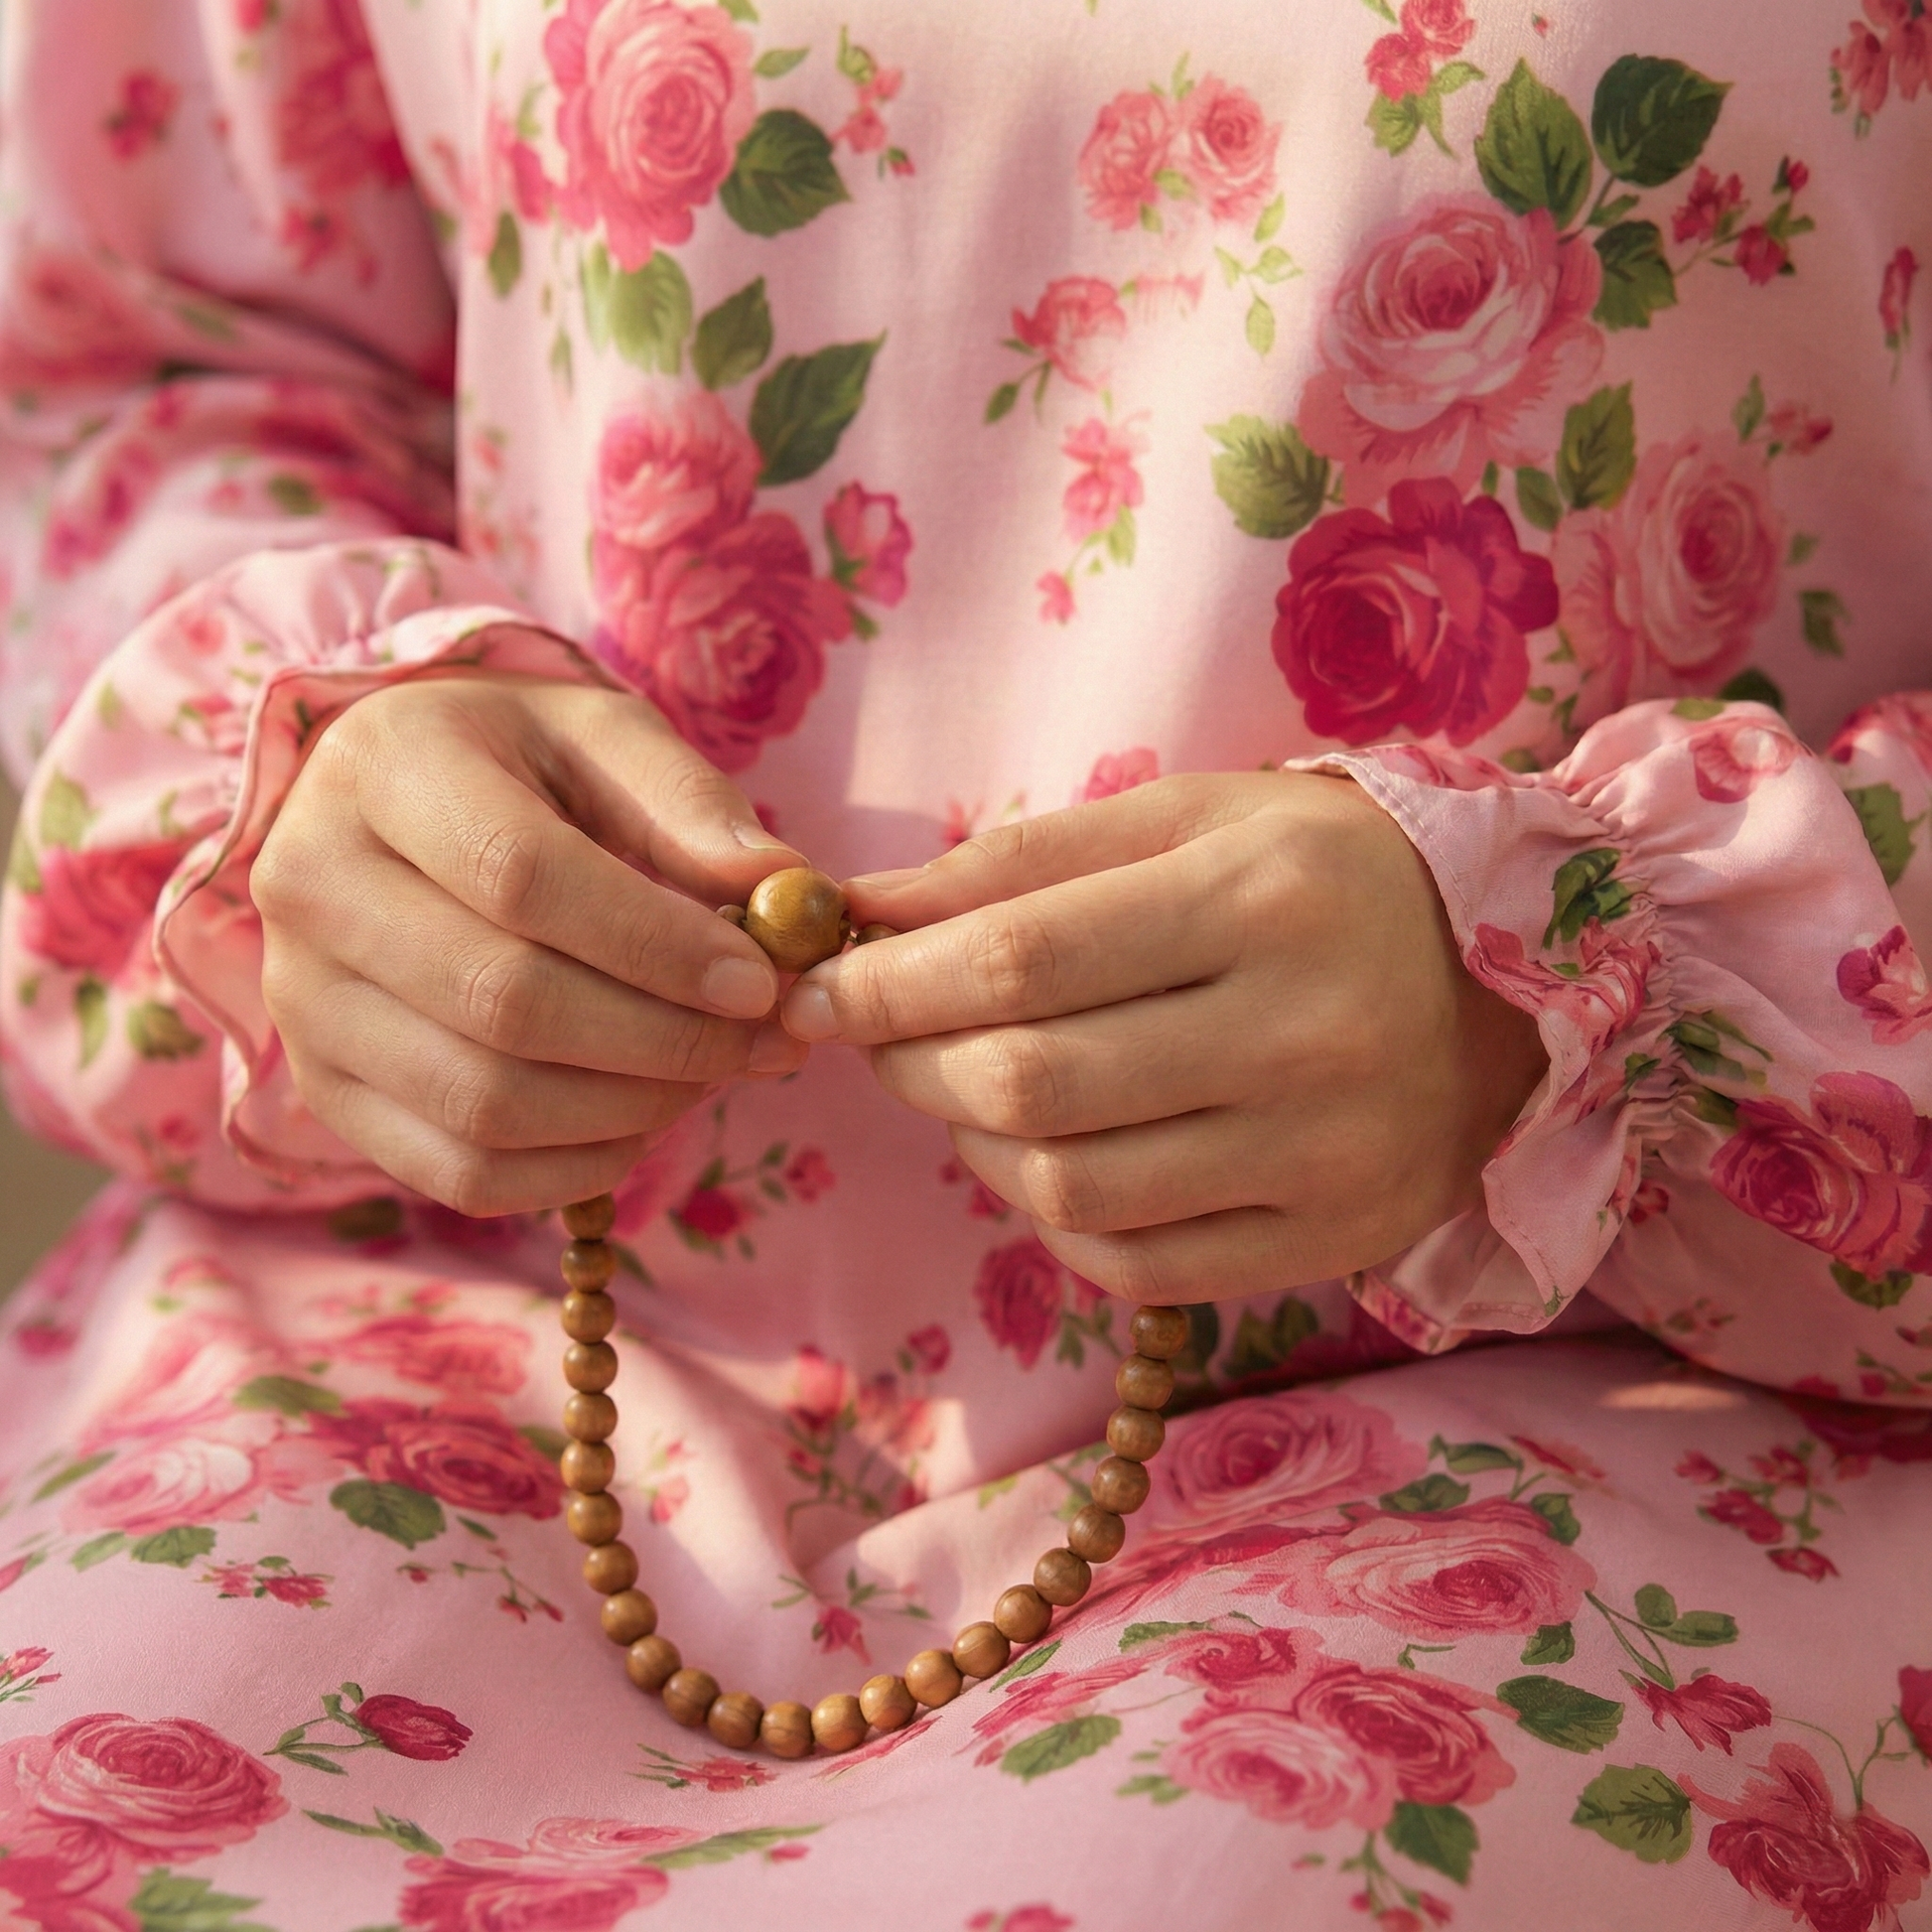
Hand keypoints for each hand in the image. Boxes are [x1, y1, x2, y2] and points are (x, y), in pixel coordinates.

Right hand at [255, 665, 809, 1215]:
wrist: (398, 810)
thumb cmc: (520, 766)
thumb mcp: (605, 739)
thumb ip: (691, 807)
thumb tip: (784, 891)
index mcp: (383, 768)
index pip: (521, 877)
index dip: (655, 944)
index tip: (759, 979)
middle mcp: (312, 886)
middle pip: (504, 1002)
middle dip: (664, 1038)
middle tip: (763, 1039)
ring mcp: (302, 1001)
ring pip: (483, 1102)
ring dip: (632, 1108)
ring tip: (713, 1072)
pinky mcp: (325, 1090)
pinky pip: (460, 1171)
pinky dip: (576, 1167)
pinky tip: (642, 1119)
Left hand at [781, 772, 1546, 1300]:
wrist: (1516, 988)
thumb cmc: (1323, 879)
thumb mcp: (1193, 818)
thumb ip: (1025, 857)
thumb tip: (867, 909)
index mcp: (1262, 899)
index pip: (1022, 958)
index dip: (891, 982)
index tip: (818, 985)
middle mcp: (1303, 1035)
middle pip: (1030, 1083)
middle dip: (911, 1063)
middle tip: (879, 1034)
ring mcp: (1322, 1157)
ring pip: (1069, 1188)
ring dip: (972, 1142)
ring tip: (965, 1087)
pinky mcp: (1329, 1243)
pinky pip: (1134, 1261)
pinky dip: (1053, 1216)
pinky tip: (1050, 1153)